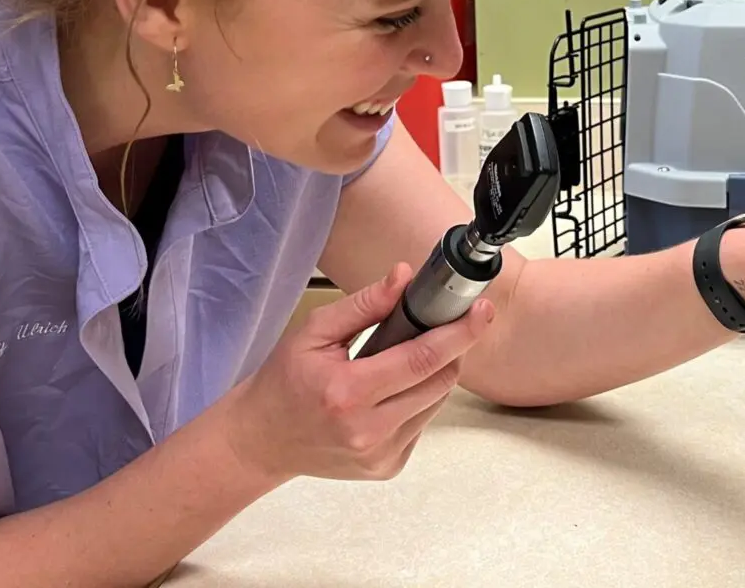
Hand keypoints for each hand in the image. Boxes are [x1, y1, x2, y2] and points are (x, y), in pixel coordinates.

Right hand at [224, 262, 494, 483]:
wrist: (262, 440)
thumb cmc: (284, 381)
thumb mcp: (314, 331)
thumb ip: (365, 304)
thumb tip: (405, 277)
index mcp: (348, 393)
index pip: (422, 358)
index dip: (459, 332)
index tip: (481, 311)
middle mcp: (369, 431)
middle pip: (440, 380)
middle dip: (450, 348)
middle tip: (439, 325)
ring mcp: (381, 455)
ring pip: (437, 401)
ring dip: (434, 373)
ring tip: (402, 359)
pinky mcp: (388, 467)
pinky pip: (423, 422)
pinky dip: (418, 399)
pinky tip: (389, 391)